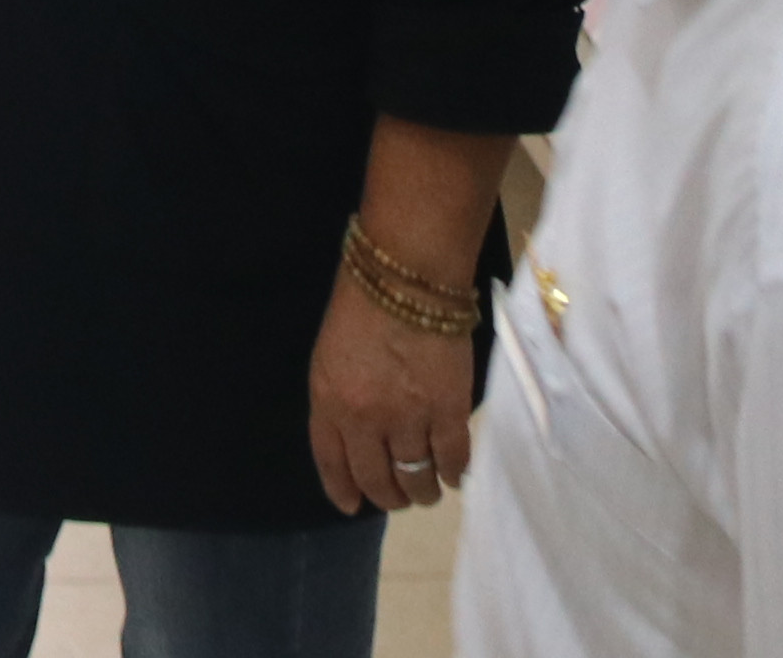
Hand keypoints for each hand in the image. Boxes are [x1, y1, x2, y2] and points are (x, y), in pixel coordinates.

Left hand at [306, 273, 476, 514]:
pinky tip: (454, 475)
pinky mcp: (448, 412)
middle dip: (388, 497)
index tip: (352, 506)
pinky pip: (452, 460)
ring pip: (416, 479)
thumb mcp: (329, 357)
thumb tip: (356, 439)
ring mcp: (408, 419)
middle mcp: (365, 420)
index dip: (343, 490)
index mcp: (328, 402)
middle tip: (398, 498)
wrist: (406, 277)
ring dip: (422, 492)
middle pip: (376, 480)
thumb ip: (338, 401)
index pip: (332, 463)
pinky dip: (454, 474)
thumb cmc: (361, 306)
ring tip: (427, 491)